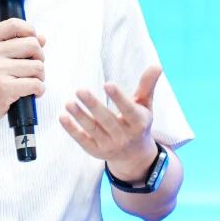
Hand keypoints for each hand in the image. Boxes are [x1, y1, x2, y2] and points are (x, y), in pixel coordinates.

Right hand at [0, 18, 45, 130]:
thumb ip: (14, 46)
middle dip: (39, 58)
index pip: (14, 24)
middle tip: (32, 70)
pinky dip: (39, 90)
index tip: (31, 45)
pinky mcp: (4, 88)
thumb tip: (42, 38)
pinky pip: (36, 84)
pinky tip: (32, 94)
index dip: (30, 32)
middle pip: (33, 44)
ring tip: (29, 83)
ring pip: (37, 66)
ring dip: (39, 77)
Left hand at [61, 65, 162, 180]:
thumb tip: (156, 65)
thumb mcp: (145, 105)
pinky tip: (62, 117)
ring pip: (93, 130)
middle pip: (107, 120)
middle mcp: (125, 136)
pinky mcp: (96, 152)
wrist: (135, 155)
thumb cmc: (138, 122)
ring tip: (69, 103)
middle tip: (80, 90)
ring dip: (80, 116)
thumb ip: (147, 85)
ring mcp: (109, 146)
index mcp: (138, 123)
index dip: (119, 98)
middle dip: (93, 105)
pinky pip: (82, 140)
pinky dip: (72, 130)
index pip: (129, 110)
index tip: (108, 84)